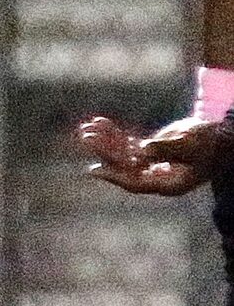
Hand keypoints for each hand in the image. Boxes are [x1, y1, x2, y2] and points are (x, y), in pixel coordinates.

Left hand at [81, 113, 229, 195]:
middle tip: (85, 137)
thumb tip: (141, 151)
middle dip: (104, 152)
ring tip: (86, 128)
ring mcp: (152, 163)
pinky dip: (115, 134)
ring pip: (122, 154)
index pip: (135, 183)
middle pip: (123, 166)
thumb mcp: (189, 145)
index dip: (115, 176)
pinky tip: (99, 122)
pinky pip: (128, 144)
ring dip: (105, 140)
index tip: (95, 170)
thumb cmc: (210, 143)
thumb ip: (165, 149)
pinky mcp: (151, 151)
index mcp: (167, 183)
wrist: (222, 136)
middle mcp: (156, 176)